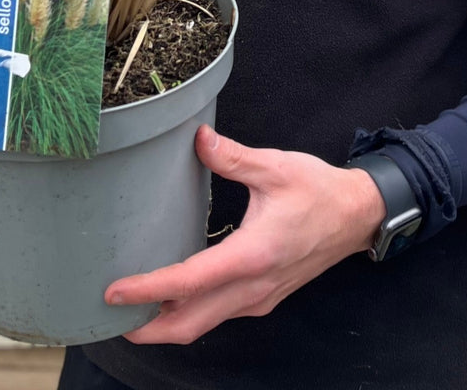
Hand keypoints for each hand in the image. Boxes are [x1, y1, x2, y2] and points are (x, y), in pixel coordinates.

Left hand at [104, 124, 385, 344]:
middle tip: (109, 315)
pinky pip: (219, 315)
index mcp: (252, 255)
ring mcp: (259, 298)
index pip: (189, 282)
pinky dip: (190, 314)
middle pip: (190, 323)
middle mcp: (253, 287)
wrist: (357, 215)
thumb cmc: (319, 191)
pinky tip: (174, 296)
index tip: (114, 293)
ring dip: (167, 323)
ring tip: (132, 309)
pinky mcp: (264, 296)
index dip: (148, 291)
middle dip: (147, 327)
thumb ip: (233, 157)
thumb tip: (198, 139)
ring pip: (204, 324)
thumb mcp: (275, 167)